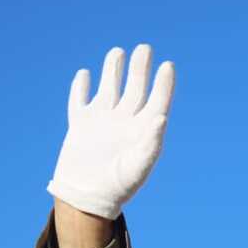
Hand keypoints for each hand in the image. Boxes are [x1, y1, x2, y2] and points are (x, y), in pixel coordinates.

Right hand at [46, 43, 174, 219]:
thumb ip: (151, 143)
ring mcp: (102, 123)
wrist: (86, 199)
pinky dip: (81, 88)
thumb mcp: (138, 167)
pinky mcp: (80, 126)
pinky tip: (85, 74)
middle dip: (139, 69)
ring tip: (118, 52)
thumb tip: (162, 117)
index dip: (163, 84)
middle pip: (135, 89)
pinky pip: (80, 102)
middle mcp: (124, 123)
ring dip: (113, 71)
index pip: (157, 101)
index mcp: (143, 132)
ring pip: (110, 89)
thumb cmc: (117, 187)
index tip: (168, 65)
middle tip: (144, 48)